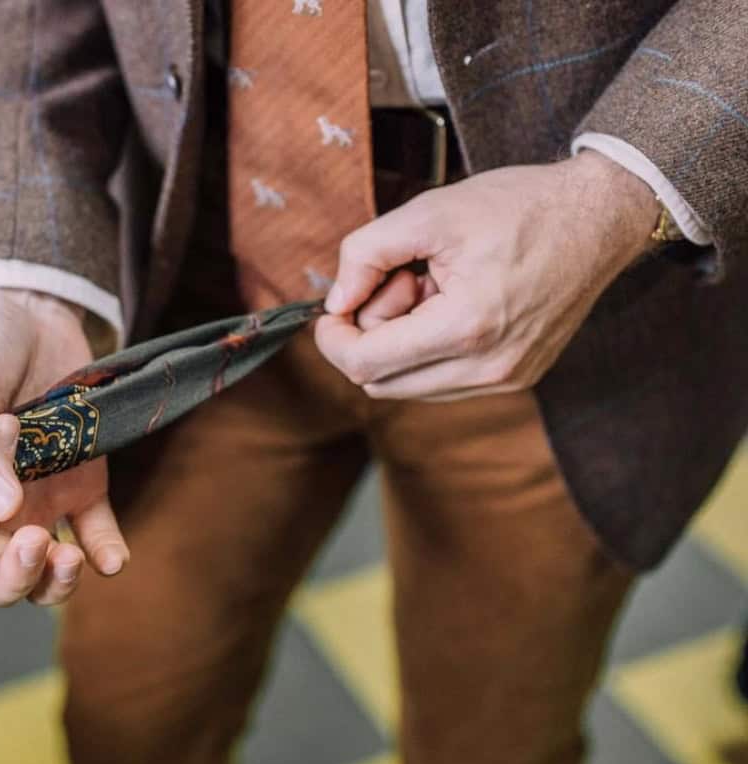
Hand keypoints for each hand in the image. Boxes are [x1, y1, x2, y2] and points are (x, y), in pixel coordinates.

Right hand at [0, 288, 127, 605]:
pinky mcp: (83, 486)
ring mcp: (39, 501)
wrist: (29, 308)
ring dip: (57, 581)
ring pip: (45, 570)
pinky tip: (112, 558)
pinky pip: (94, 534)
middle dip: (16, 577)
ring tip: (70, 559)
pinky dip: (105, 552)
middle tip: (37, 544)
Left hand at [315, 150, 658, 400]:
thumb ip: (366, 253)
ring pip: (408, 386)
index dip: (334, 339)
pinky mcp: (516, 379)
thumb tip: (335, 301)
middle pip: (380, 382)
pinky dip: (429, 349)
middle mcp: (489, 368)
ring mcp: (506, 380)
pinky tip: (453, 304)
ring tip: (433, 288)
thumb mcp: (428, 212)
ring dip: (402, 342)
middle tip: (402, 279)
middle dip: (372, 333)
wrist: (600, 217)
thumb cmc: (519, 207)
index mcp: (466, 328)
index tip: (333, 309)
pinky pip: (441, 382)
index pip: (365, 365)